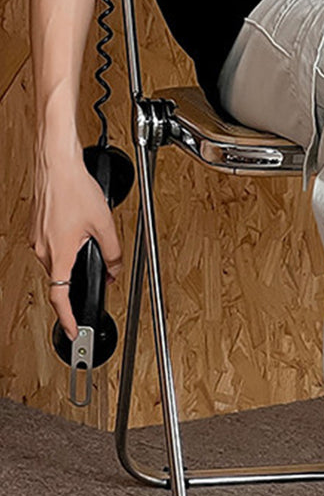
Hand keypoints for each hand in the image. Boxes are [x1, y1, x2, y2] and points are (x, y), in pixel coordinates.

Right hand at [30, 149, 122, 340]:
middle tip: (99, 278)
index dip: (67, 317)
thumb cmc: (75, 188)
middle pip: (61, 278)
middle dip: (79, 280)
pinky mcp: (37, 228)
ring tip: (90, 242)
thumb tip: (114, 269)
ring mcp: (37, 238)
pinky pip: (52, 246)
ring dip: (74, 259)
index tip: (72, 330)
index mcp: (59, 253)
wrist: (56, 164)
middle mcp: (43, 249)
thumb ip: (113, 252)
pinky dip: (67, 246)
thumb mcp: (104, 224)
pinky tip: (78, 230)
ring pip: (57, 262)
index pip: (60, 297)